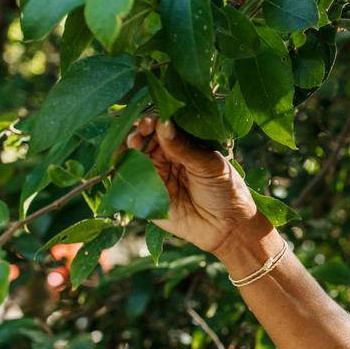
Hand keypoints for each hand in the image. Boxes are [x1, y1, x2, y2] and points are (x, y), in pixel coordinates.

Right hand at [125, 116, 270, 255]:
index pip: (162, 127)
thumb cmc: (226, 191)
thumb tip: (162, 122)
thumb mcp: (208, 166)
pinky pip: (129, 179)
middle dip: (139, 131)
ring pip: (133, 155)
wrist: (228, 227)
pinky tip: (122, 160)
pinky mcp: (147, 194)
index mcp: (183, 145)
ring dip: (129, 146)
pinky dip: (122, 168)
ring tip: (134, 142)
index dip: (154, 121)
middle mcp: (166, 157)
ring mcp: (155, 175)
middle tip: (142, 130)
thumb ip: (184, 147)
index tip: (152, 120)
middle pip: (143, 138)